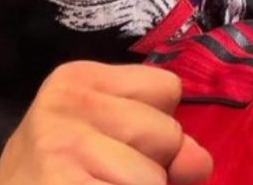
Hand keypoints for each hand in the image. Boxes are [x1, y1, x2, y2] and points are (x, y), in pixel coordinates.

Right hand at [0, 62, 211, 184]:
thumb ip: (161, 142)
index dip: (157, 128)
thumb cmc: (54, 177)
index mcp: (79, 78)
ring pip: (155, 179)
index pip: (167, 88)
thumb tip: (198, 161)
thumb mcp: (102, 142)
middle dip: (153, 168)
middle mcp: (68, 103)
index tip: (119, 146)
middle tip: (103, 179)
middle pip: (167, 133)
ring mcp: (62, 147)